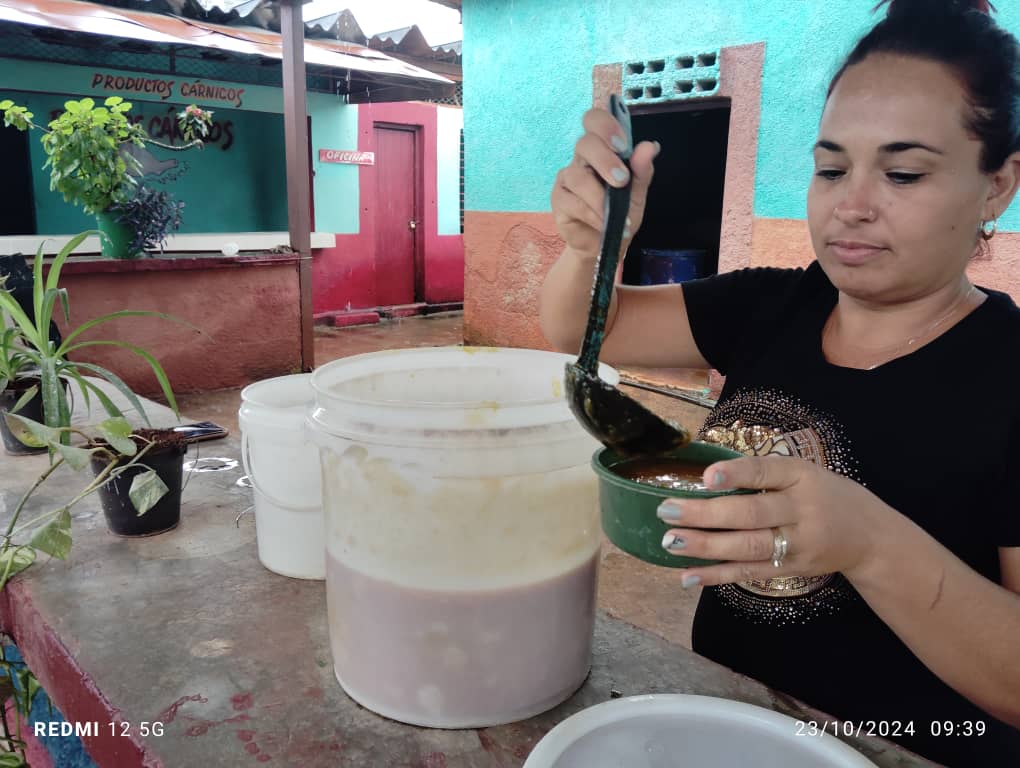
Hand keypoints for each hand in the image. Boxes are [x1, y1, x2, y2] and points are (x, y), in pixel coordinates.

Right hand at [550, 107, 659, 257]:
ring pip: (578, 176)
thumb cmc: (621, 213)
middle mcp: (582, 159)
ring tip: (615, 215)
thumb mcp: (638, 193)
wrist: (606, 245)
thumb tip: (650, 147)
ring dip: (599, 197)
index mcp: (602, 149)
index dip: (605, 126)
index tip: (622, 144)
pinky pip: (573, 202)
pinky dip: (592, 214)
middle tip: (622, 181)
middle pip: (584, 143)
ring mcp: (567, 178)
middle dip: (604, 160)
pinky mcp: (559, 200)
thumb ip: (642, 170)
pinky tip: (604, 224)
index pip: (594, 120)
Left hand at [657, 455, 895, 587]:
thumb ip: (763, 473)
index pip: (766, 472)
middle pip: (751, 514)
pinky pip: (750, 573)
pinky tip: (687, 576)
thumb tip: (703, 478)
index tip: (706, 476)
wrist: (872, 539)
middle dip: (705, 514)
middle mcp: (801, 510)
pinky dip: (717, 576)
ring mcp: (797, 544)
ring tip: (671, 541)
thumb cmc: (826, 496)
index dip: (736, 474)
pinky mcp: (790, 570)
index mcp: (802, 476)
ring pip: (747, 547)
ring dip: (705, 546)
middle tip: (666, 511)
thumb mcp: (804, 472)